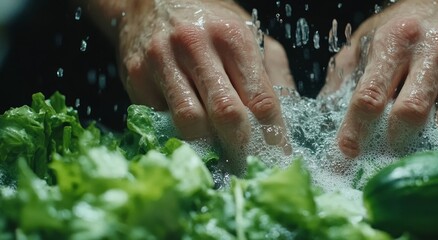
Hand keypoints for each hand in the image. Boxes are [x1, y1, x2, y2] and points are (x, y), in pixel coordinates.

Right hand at [116, 0, 293, 153]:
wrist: (150, 3)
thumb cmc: (209, 24)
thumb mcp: (249, 34)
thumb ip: (274, 72)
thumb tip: (287, 119)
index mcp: (233, 36)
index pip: (261, 99)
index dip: (272, 135)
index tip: (278, 157)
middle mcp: (196, 45)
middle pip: (227, 114)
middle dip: (241, 146)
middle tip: (249, 163)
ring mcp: (162, 60)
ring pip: (190, 122)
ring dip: (208, 145)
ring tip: (220, 152)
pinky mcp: (136, 77)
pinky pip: (162, 119)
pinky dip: (179, 133)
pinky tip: (191, 133)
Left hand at [324, 0, 437, 157]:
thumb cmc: (405, 26)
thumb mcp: (369, 38)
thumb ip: (346, 72)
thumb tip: (324, 109)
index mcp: (395, 38)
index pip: (371, 93)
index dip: (356, 128)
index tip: (348, 150)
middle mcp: (432, 47)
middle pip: (411, 111)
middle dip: (393, 139)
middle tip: (382, 152)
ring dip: (431, 141)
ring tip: (415, 147)